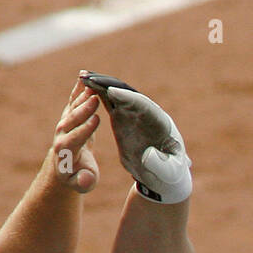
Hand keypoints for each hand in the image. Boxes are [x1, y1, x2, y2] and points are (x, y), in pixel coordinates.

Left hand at [53, 79, 100, 192]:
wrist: (67, 165)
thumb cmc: (79, 176)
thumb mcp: (82, 183)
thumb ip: (83, 182)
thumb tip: (85, 181)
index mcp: (65, 150)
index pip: (75, 138)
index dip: (85, 129)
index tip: (97, 119)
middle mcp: (62, 134)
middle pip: (72, 119)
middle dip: (83, 109)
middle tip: (94, 98)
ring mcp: (64, 122)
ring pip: (73, 107)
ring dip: (82, 95)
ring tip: (93, 84)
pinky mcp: (69, 115)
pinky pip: (73, 100)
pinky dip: (79, 89)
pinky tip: (85, 76)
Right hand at [79, 72, 191, 202]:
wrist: (163, 176)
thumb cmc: (169, 175)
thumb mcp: (168, 172)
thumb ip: (160, 164)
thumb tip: (147, 155)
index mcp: (161, 123)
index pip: (143, 105)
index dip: (128, 98)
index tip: (112, 92)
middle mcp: (147, 114)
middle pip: (129, 95)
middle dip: (111, 85)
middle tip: (91, 78)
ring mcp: (134, 115)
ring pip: (117, 95)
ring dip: (101, 85)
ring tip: (84, 77)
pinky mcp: (123, 119)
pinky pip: (110, 103)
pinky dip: (99, 94)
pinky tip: (85, 86)